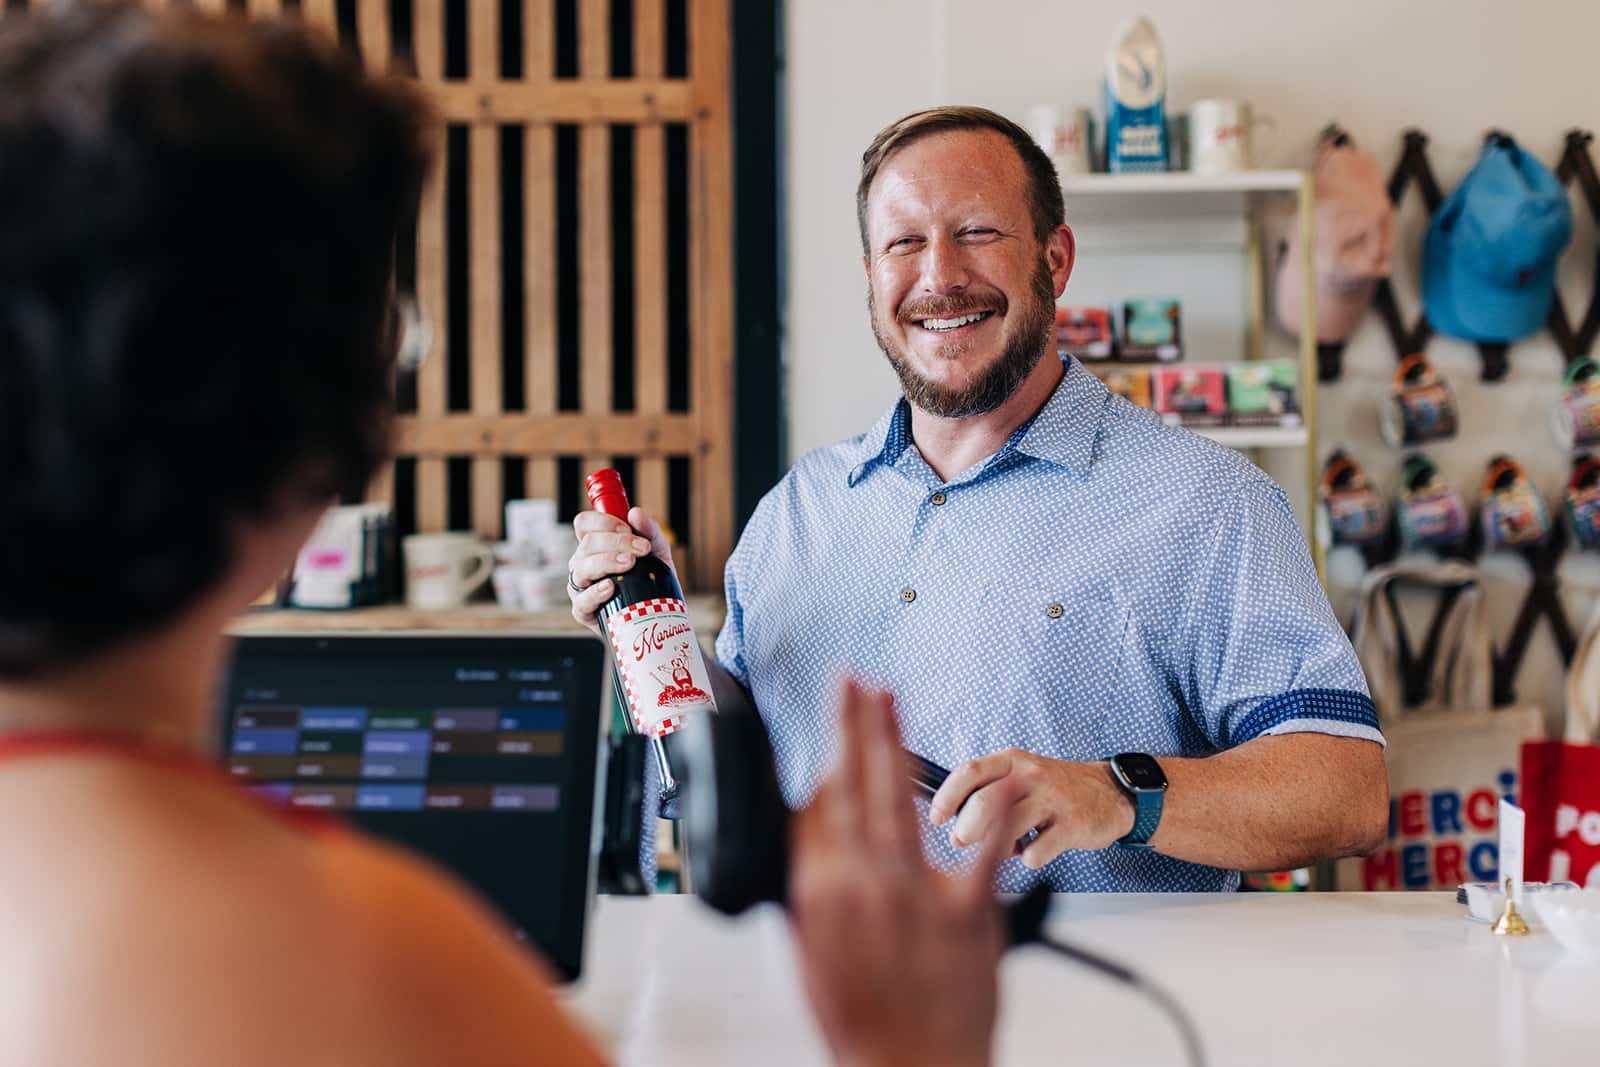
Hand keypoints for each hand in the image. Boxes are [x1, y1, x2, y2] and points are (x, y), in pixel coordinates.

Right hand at [566, 506, 673, 634]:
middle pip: (587, 543)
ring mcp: (580, 587)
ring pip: (583, 568)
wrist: (656, 613)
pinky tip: (611, 587)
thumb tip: (636, 513)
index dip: (604, 522)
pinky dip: (596, 592)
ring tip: (630, 564)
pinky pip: (583, 600)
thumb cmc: (651, 578)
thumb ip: (649, 530)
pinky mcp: (583, 611)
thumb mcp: (657, 551)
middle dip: (617, 542)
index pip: (584, 523)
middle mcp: (582, 563)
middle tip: (642, 549)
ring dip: (608, 561)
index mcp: (594, 545)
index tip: (629, 529)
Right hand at [788, 680, 1013, 1066]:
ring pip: (900, 798)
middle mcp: (863, 883)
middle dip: (852, 724)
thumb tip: (809, 842)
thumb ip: (811, 889)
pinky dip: (996, 808)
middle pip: (853, 783)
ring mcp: (915, 892)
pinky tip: (1001, 772)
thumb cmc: (861, 1024)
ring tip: (888, 699)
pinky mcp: (967, 910)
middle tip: (852, 681)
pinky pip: (983, 847)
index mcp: (820, 892)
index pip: (818, 805)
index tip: (833, 723)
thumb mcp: (810, 951)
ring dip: (893, 739)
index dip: (828, 758)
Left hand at [929, 749, 1137, 868]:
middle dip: (965, 829)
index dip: (947, 796)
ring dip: (996, 847)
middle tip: (961, 841)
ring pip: (1007, 829)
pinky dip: (1027, 859)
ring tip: (1006, 847)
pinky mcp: (1072, 825)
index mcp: (1012, 761)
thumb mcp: (1020, 776)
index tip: (937, 817)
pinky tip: (1035, 850)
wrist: (1110, 794)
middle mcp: (1031, 775)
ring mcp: (1053, 799)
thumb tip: (949, 818)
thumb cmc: (1054, 789)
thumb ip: (987, 790)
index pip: (969, 771)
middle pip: (983, 803)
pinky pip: (1035, 853)